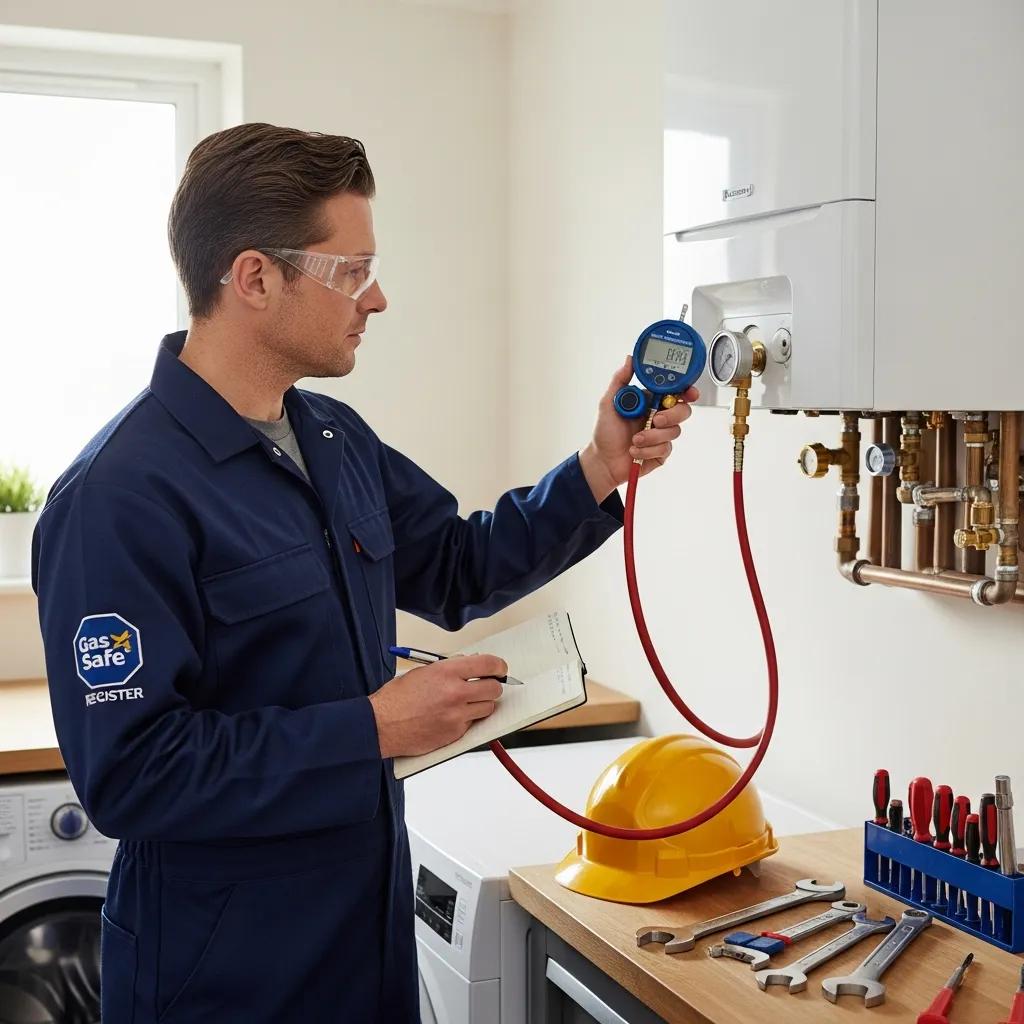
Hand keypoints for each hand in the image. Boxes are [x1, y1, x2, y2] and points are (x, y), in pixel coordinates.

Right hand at [368, 654, 506, 758]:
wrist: (381, 725)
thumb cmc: (397, 698)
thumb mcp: (423, 672)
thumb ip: (450, 668)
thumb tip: (471, 664)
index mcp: (447, 672)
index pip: (488, 664)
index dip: (499, 666)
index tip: (500, 669)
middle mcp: (455, 693)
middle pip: (494, 689)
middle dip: (492, 686)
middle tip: (485, 686)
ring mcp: (457, 715)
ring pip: (488, 708)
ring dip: (481, 704)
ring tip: (465, 702)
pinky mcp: (455, 734)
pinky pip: (472, 724)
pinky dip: (466, 720)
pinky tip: (450, 716)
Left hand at [578, 355, 699, 502]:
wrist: (603, 461)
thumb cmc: (605, 433)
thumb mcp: (608, 403)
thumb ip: (620, 380)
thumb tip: (629, 360)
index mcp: (650, 401)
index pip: (674, 391)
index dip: (686, 390)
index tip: (689, 392)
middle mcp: (658, 416)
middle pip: (682, 410)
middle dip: (671, 415)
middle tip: (655, 420)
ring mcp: (661, 435)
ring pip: (674, 431)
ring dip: (652, 436)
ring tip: (635, 440)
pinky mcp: (661, 452)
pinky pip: (665, 449)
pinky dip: (647, 450)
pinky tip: (634, 451)